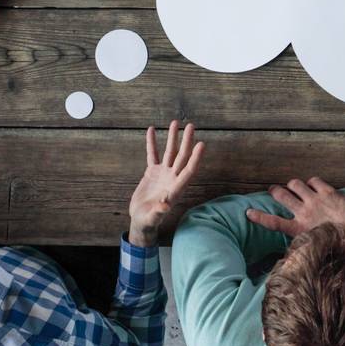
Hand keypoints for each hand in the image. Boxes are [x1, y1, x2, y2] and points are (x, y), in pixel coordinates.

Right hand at [128, 120, 204, 246]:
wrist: (142, 221)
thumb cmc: (148, 222)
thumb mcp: (152, 219)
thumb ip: (159, 212)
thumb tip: (165, 207)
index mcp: (176, 188)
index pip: (189, 170)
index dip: (196, 158)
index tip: (202, 144)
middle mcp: (172, 178)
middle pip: (182, 157)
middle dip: (187, 141)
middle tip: (191, 126)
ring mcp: (163, 174)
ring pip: (170, 152)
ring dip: (173, 138)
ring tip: (175, 123)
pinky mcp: (152, 172)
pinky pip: (153, 155)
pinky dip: (152, 143)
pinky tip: (151, 130)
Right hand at [246, 176, 344, 249]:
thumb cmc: (339, 242)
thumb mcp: (316, 246)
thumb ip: (304, 241)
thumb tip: (294, 245)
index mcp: (300, 229)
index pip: (273, 223)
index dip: (258, 217)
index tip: (248, 212)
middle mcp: (304, 212)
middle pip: (280, 195)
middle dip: (275, 191)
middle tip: (274, 190)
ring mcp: (315, 199)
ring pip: (294, 184)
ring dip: (293, 185)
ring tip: (295, 188)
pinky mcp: (327, 191)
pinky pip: (313, 180)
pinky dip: (312, 182)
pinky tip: (314, 187)